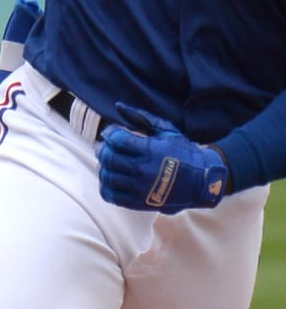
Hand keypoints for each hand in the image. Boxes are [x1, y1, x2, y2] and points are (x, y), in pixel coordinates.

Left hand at [98, 102, 228, 214]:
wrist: (205, 182)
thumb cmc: (184, 153)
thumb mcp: (166, 131)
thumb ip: (141, 117)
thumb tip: (118, 106)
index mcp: (150, 151)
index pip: (117, 139)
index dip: (109, 133)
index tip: (111, 132)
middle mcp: (144, 170)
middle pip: (109, 158)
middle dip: (103, 149)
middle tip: (106, 146)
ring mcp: (141, 188)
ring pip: (108, 176)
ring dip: (104, 167)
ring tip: (110, 162)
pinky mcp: (140, 203)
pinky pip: (112, 196)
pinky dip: (106, 186)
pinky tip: (112, 179)